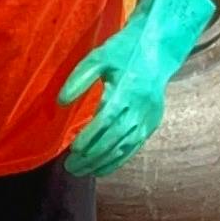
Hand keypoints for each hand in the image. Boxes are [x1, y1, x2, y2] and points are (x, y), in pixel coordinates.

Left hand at [60, 0, 215, 176]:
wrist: (158, 49)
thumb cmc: (124, 51)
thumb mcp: (98, 57)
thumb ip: (79, 79)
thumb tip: (61, 102)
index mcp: (128, 90)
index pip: (107, 121)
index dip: (90, 138)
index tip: (73, 150)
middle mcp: (141, 108)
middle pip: (115, 139)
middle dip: (93, 156)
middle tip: (71, 167)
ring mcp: (149, 117)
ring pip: (125, 147)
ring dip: (103, 162)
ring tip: (82, 171)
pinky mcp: (152, 123)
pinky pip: (134, 147)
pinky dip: (118, 160)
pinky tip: (102, 168)